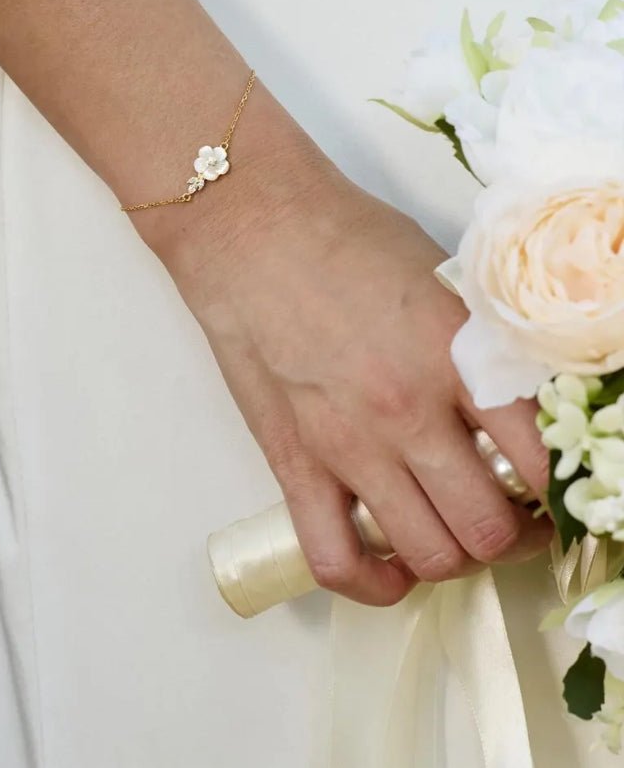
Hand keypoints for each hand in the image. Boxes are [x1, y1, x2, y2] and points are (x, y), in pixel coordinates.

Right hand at [135, 89, 553, 606]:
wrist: (250, 225)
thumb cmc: (341, 236)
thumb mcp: (439, 278)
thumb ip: (482, 346)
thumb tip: (519, 400)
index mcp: (455, 358)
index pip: (540, 462)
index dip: (559, 491)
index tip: (552, 489)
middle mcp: (407, 411)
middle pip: (489, 529)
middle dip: (514, 536)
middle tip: (512, 516)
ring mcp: (347, 445)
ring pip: (428, 555)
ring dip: (453, 557)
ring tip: (452, 529)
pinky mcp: (292, 462)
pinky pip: (335, 560)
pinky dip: (373, 583)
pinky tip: (389, 564)